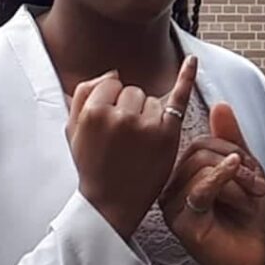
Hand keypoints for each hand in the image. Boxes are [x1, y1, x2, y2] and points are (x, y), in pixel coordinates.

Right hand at [67, 57, 197, 239]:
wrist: (110, 204)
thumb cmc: (92, 166)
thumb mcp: (72, 131)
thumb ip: (84, 95)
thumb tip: (112, 72)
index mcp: (94, 112)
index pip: (112, 84)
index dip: (112, 102)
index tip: (111, 124)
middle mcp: (121, 116)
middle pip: (133, 92)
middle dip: (130, 109)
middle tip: (124, 139)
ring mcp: (146, 125)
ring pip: (152, 101)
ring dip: (148, 116)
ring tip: (139, 144)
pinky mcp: (167, 135)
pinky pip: (178, 98)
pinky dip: (187, 77)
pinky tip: (192, 60)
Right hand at [161, 102, 264, 264]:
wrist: (254, 255)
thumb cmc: (246, 216)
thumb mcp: (244, 170)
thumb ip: (231, 139)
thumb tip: (220, 105)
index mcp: (183, 174)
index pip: (201, 142)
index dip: (231, 148)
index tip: (250, 169)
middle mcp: (172, 187)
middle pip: (200, 150)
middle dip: (237, 161)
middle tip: (256, 184)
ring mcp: (173, 204)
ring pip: (202, 165)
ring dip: (238, 177)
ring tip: (252, 196)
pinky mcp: (182, 221)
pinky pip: (200, 187)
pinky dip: (224, 178)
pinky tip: (242, 179)